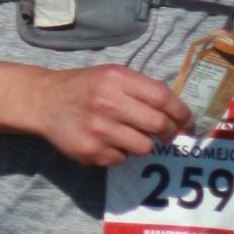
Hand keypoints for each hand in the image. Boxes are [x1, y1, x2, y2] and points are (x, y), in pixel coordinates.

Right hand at [33, 64, 191, 166]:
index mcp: (117, 79)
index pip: (163, 98)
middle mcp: (108, 103)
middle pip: (158, 125)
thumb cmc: (85, 87)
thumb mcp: (112, 75)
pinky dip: (121, 153)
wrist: (44, 101)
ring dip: (144, 144)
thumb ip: (142, 89)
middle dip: (169, 132)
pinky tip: (107, 141)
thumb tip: (176, 113)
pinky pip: (122, 159)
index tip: (188, 122)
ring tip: (129, 134)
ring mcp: (98, 130)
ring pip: (144, 147)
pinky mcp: (90, 152)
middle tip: (167, 133)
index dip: (182, 113)